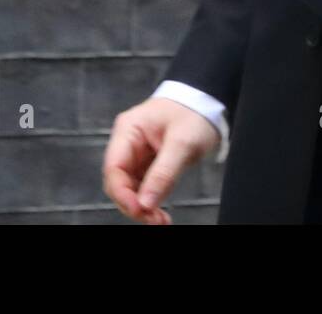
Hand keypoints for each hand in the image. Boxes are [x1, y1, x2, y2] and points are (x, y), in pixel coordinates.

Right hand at [102, 96, 221, 223]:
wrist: (207, 102)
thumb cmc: (194, 112)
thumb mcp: (182, 143)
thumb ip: (163, 173)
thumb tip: (145, 203)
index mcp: (129, 129)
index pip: (114, 167)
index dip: (122, 193)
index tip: (140, 210)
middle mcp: (128, 142)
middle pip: (119, 181)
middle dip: (134, 204)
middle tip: (154, 220)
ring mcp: (137, 153)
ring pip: (130, 188)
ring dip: (143, 206)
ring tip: (160, 220)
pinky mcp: (148, 163)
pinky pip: (143, 187)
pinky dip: (150, 201)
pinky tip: (159, 213)